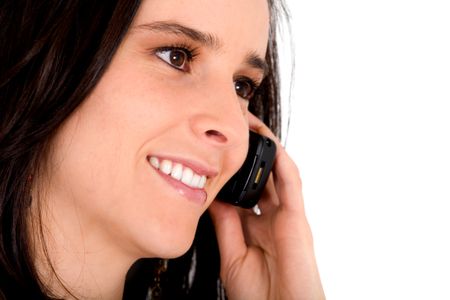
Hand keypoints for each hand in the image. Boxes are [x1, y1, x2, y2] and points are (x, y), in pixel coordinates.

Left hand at [209, 113, 324, 299]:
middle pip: (260, 176)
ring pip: (277, 173)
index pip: (243, 189)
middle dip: (248, 152)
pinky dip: (281, 162)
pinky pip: (291, 184)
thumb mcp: (231, 254)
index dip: (232, 169)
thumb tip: (211, 196)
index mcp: (256, 226)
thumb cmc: (258, 293)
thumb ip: (225, 224)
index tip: (214, 150)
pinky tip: (269, 143)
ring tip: (250, 124)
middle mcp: (272, 217)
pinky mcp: (298, 219)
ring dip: (265, 148)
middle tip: (232, 128)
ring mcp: (287, 216)